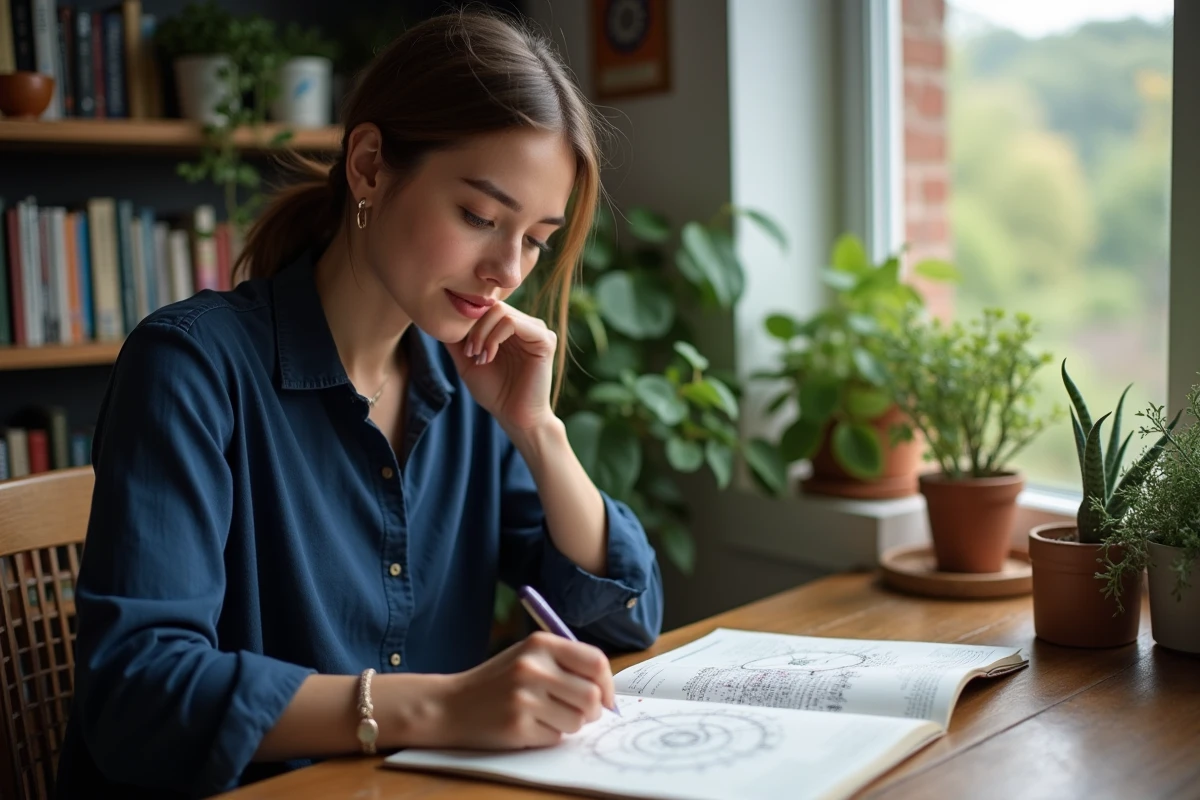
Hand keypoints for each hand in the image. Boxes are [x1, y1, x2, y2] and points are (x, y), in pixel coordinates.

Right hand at [431, 632, 614, 749]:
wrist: (450, 705)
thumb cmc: (498, 681)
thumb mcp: (529, 656)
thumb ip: (567, 664)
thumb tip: (608, 692)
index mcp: (540, 644)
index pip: (596, 662)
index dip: (607, 684)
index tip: (606, 697)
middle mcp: (533, 667)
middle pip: (592, 696)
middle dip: (593, 711)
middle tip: (580, 713)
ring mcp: (524, 698)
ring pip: (578, 720)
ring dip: (570, 724)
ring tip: (547, 716)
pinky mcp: (518, 726)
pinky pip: (556, 737)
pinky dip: (549, 736)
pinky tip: (529, 726)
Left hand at [447, 302, 555, 435]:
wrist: (514, 417)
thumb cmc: (494, 392)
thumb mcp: (466, 361)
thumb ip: (456, 339)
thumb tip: (438, 317)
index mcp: (511, 327)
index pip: (486, 306)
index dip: (469, 322)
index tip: (463, 350)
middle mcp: (526, 324)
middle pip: (492, 306)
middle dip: (474, 328)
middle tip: (469, 353)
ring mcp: (537, 330)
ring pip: (501, 312)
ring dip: (482, 334)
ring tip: (479, 357)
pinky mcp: (545, 340)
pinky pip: (513, 323)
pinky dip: (494, 338)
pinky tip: (489, 357)